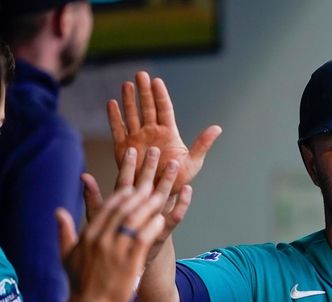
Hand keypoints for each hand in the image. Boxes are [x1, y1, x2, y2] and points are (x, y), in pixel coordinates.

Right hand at [57, 147, 177, 301]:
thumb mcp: (68, 255)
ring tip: (166, 183)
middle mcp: (102, 237)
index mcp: (90, 233)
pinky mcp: (130, 262)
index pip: (110, 202)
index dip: (124, 181)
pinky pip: (145, 237)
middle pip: (126, 203)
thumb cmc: (80, 284)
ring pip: (137, 217)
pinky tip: (165, 212)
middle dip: (142, 179)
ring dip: (153, 198)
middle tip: (154, 160)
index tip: (134, 164)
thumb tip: (58, 212)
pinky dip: (155, 223)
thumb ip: (65, 231)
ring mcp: (116, 249)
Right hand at [107, 71, 221, 194]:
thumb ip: (202, 144)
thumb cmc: (178, 181)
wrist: (158, 195)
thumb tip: (217, 128)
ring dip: (129, 100)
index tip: (156, 80)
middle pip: (147, 107)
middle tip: (140, 74)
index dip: (160, 95)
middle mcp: (152, 133)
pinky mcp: (124, 148)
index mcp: (168, 134)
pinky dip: (114, 117)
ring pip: (132, 115)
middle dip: (144, 91)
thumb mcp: (193, 162)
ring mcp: (137, 139)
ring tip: (126, 84)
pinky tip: (111, 103)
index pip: (164, 109)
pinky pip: (118, 129)